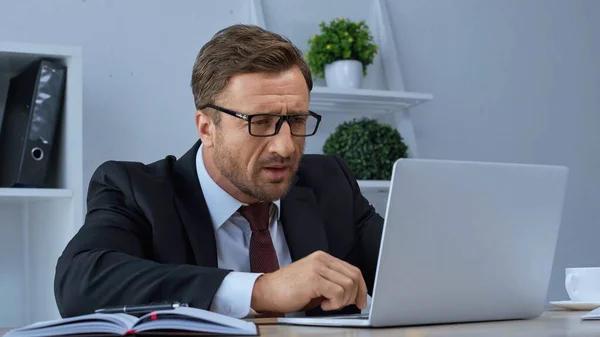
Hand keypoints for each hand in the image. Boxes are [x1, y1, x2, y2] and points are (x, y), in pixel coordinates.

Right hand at [250, 250, 367, 313]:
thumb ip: (332, 281)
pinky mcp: (313, 279)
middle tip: (345, 305)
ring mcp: (317, 268)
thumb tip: (352, 293)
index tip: (361, 300)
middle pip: (354, 276)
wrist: (267, 291)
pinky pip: (337, 292)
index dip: (361, 288)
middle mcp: (321, 259)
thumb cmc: (288, 289)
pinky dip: (335, 303)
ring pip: (348, 285)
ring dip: (342, 301)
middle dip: (355, 295)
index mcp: (323, 258)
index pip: (353, 270)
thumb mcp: (314, 281)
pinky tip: (323, 305)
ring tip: (328, 304)